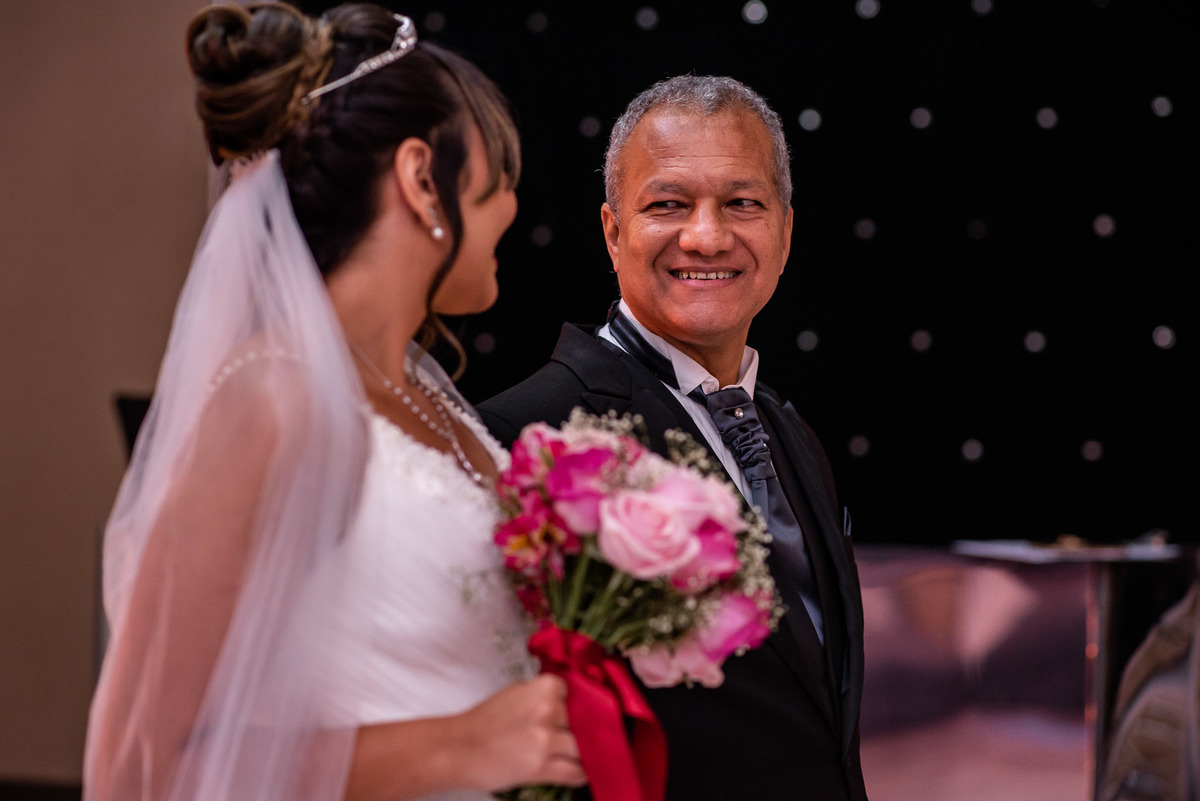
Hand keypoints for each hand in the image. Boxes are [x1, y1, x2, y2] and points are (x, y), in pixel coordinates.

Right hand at [451, 675, 586, 791]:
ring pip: (585, 748)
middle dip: (582, 731)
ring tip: (577, 754)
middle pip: (586, 722)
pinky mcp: (540, 767)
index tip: (579, 712)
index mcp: (542, 688)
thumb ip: (544, 696)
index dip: (579, 705)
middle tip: (576, 736)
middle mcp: (546, 711)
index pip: (580, 694)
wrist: (456, 749)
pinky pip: (575, 772)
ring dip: (583, 753)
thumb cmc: (483, 722)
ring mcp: (544, 740)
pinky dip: (580, 773)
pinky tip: (578, 771)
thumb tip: (569, 703)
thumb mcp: (515, 693)